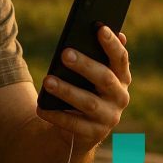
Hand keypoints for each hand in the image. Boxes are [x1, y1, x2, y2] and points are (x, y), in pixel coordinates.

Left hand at [36, 26, 130, 147]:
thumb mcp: (90, 75)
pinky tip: (41, 107)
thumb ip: (95, 56)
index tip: (100, 28)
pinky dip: (56, 116)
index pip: (120, 59)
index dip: (112, 44)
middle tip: (65, 53)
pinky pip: (73, 125)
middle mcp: (119, 97)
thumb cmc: (83, 91)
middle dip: (85, 65)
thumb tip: (102, 29)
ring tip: (48, 81)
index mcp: (121, 78)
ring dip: (67, 91)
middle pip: (105, 78)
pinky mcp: (93, 134)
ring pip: (88, 102)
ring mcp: (108, 117)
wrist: (78, 130)